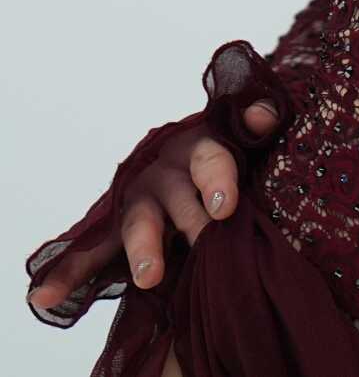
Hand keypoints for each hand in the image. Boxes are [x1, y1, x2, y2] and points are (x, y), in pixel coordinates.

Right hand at [27, 99, 281, 310]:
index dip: (216, 180)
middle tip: (201, 242)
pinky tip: (45, 293)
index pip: (209, 157)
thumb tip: (265, 114)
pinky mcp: (118, 228)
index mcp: (197, 146)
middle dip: (186, 221)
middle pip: (172, 195)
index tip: (225, 207)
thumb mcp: (248, 137)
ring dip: (143, 248)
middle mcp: (163, 170)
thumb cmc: (232, 153)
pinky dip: (69, 271)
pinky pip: (92, 250)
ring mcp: (139, 200)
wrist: (200, 163)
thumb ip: (256, 123)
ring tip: (151, 277)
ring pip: (137, 223)